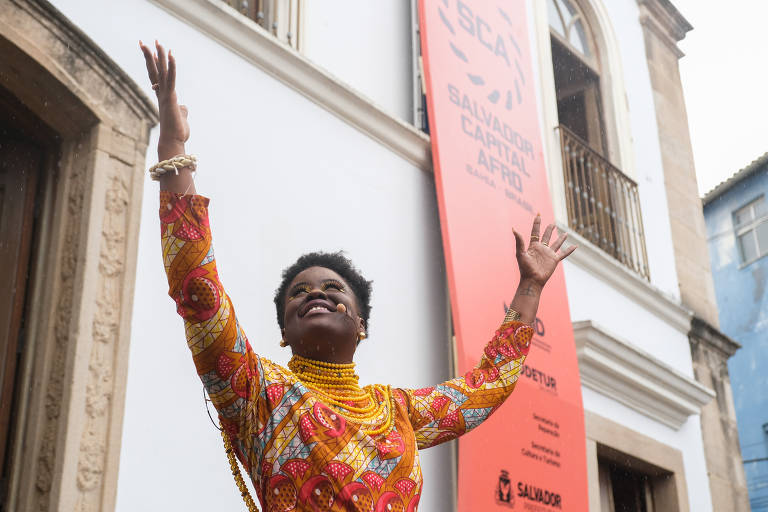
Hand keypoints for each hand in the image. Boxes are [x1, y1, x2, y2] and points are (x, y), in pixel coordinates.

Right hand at [139, 40, 188, 157]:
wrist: (173, 141)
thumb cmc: (176, 132)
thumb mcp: (180, 117)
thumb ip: (181, 110)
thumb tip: (183, 108)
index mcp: (163, 97)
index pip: (156, 77)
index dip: (154, 64)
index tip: (150, 52)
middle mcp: (162, 94)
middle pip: (154, 71)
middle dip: (149, 56)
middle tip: (143, 42)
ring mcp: (165, 95)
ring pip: (162, 71)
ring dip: (159, 56)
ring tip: (157, 42)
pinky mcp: (171, 98)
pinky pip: (171, 79)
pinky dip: (172, 67)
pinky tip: (171, 55)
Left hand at [513, 214, 576, 288]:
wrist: (532, 281)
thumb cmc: (524, 268)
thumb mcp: (520, 253)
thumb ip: (519, 241)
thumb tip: (513, 228)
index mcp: (533, 246)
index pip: (535, 232)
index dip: (537, 223)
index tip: (538, 214)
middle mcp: (542, 249)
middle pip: (547, 236)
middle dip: (549, 229)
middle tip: (553, 223)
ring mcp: (548, 254)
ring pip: (556, 244)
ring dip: (561, 238)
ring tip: (565, 233)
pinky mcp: (554, 260)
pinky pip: (564, 254)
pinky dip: (570, 250)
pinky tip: (575, 246)